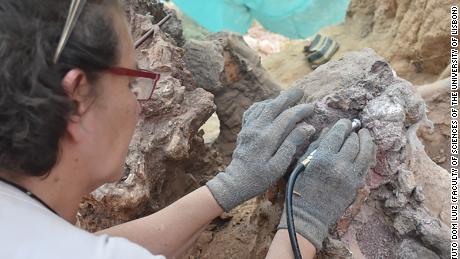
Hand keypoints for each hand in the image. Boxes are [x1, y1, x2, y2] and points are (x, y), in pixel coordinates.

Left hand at [206, 88, 314, 211]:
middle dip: (288, 97)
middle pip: (274, 106)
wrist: (236, 181)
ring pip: (263, 106)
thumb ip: (292, 144)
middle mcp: (257, 129)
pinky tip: (268, 104)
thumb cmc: (260, 178)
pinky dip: (261, 105)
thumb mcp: (279, 165)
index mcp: (267, 138)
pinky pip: (252, 112)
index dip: (300, 110)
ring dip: (276, 99)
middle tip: (301, 91)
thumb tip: (307, 127)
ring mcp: (248, 128)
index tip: (312, 107)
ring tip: (287, 95)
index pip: (287, 117)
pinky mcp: (244, 130)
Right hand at [278, 119, 376, 249]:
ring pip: (365, 152)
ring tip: (364, 134)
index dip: (343, 125)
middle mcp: (338, 165)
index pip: (337, 134)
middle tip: (353, 127)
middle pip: (353, 141)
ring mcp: (350, 176)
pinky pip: (366, 165)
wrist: (308, 215)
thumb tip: (328, 130)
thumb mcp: (302, 163)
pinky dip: (368, 154)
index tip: (345, 122)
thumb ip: (315, 145)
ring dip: (366, 140)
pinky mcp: (356, 185)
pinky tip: (366, 149)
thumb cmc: (299, 188)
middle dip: (353, 132)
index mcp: (322, 158)